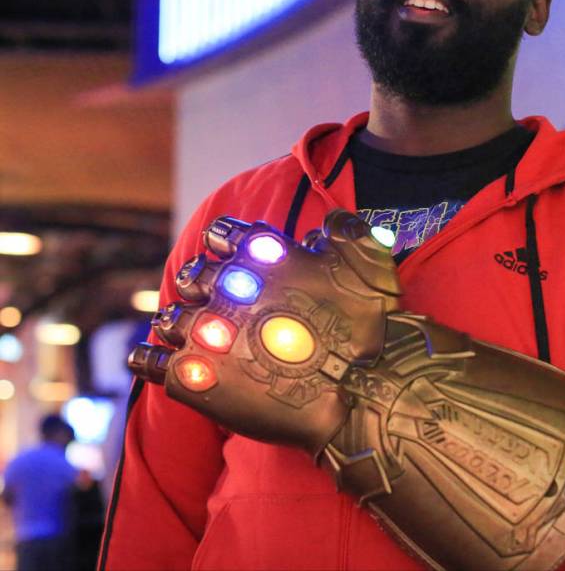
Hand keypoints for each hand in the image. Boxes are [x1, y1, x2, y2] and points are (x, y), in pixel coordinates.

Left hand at [128, 210, 400, 454]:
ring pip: (170, 318)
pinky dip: (146, 358)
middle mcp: (226, 289)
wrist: (358, 393)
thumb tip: (326, 223)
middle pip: (193, 277)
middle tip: (204, 294)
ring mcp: (206, 333)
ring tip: (183, 329)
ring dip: (175, 321)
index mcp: (262, 257)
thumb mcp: (367, 259)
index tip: (224, 250)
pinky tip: (147, 358)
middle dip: (197, 283)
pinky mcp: (194, 379)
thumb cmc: (365, 327)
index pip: (224, 235)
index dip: (224, 242)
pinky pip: (152, 363)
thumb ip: (344, 230)